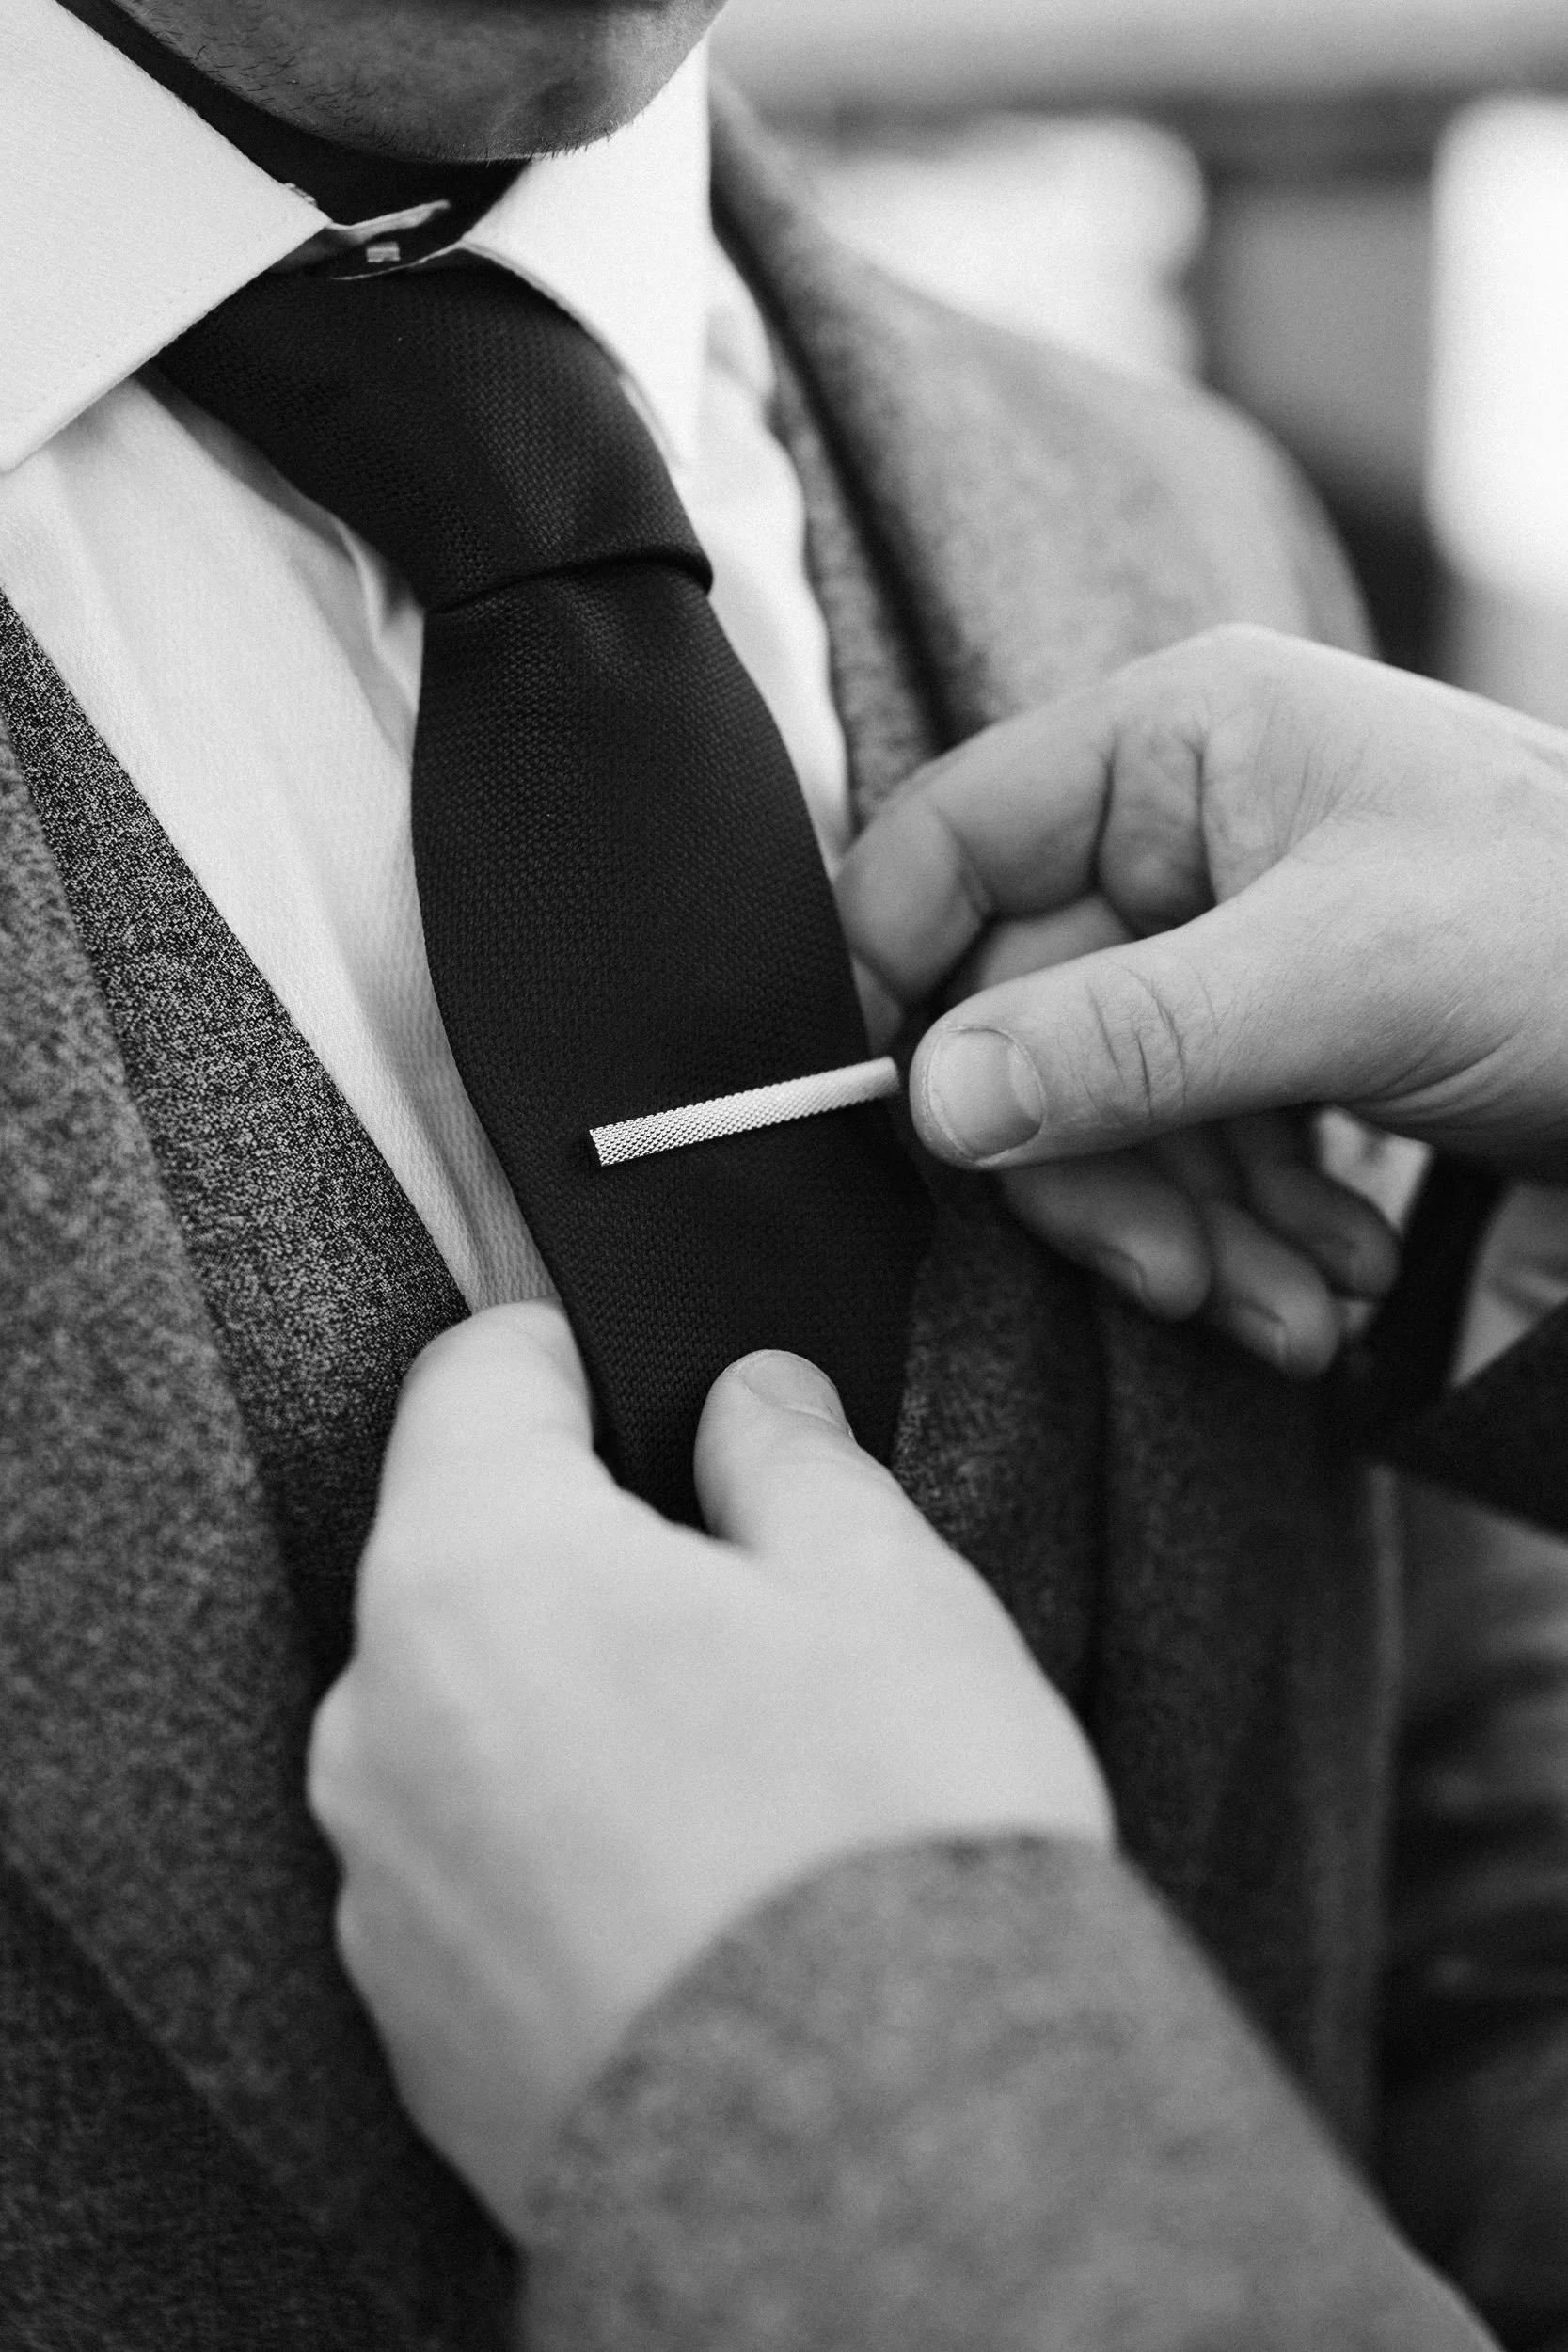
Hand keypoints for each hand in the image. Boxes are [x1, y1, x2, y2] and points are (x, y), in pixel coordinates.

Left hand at [307, 1304, 1108, 2236]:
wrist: (889, 2167)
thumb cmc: (886, 1840)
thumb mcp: (888, 1591)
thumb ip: (794, 1462)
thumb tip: (754, 1400)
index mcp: (476, 1567)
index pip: (473, 1375)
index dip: (566, 1350)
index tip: (637, 1369)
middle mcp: (382, 1717)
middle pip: (463, 1553)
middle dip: (585, 1543)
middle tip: (744, 1596)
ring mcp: (384, 1882)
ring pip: (465, 1713)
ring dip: (569, 1698)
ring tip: (734, 1765)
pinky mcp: (414, 2018)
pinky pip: (471, 1865)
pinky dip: (554, 1842)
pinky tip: (691, 1882)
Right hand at [839, 628, 1567, 1366]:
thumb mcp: (1352, 978)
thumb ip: (1131, 1038)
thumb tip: (933, 1100)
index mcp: (1179, 743)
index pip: (950, 845)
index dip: (896, 981)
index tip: (901, 1125)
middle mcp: (1187, 833)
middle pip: (1027, 1019)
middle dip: (1104, 1173)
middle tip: (1177, 1280)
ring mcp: (1231, 942)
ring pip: (1108, 1109)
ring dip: (1190, 1232)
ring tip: (1302, 1310)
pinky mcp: (1279, 1038)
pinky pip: (1195, 1149)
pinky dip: (1251, 1234)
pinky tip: (1336, 1279)